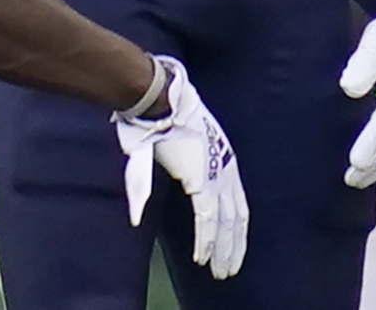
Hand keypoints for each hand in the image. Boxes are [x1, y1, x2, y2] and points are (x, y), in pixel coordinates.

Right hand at [114, 56, 248, 278]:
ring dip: (224, 250)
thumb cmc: (162, 122)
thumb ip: (158, 181)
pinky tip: (203, 257)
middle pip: (236, 218)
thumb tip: (138, 207)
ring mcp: (217, 177)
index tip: (233, 248)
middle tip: (228, 269)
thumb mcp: (169, 152)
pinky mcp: (202, 182)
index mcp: (222, 161)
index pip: (237, 203)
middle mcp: (226, 171)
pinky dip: (206, 241)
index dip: (236, 229)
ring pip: (227, 224)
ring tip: (221, 271)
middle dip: (234, 247)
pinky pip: (208, 219)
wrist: (163, 103)